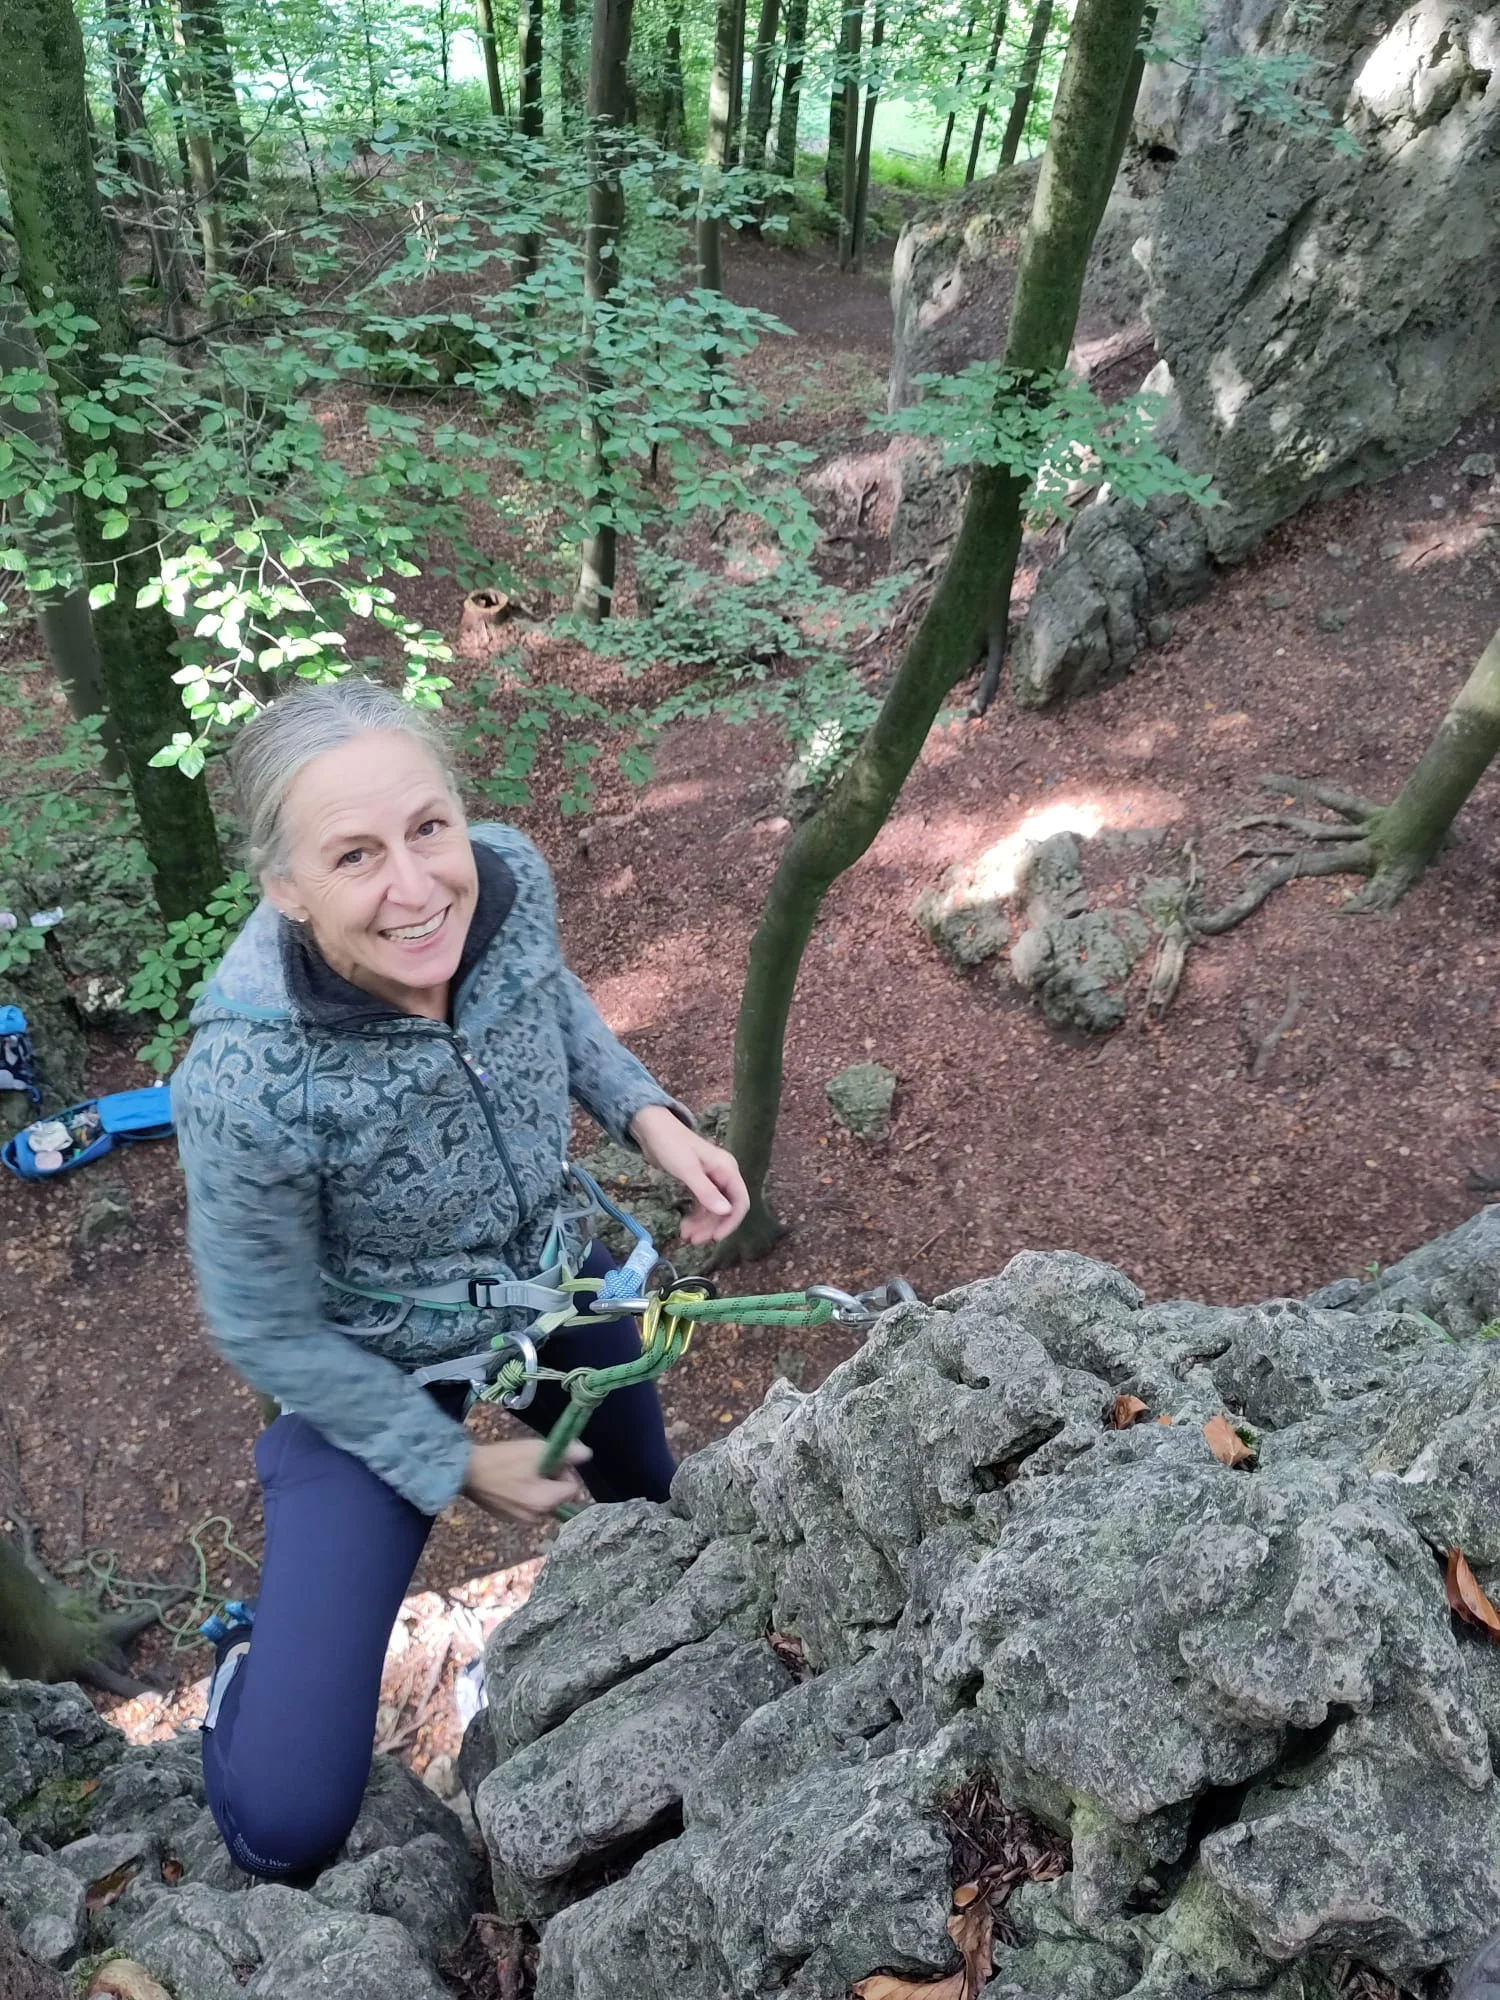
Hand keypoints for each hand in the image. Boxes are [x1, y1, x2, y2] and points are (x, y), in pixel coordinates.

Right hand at [462, 1438, 589, 1523]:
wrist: (466, 1472)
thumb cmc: (503, 1460)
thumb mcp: (537, 1450)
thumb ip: (567, 1453)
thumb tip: (587, 1455)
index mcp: (546, 1503)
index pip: (573, 1488)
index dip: (565, 1471)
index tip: (550, 1460)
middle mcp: (536, 1518)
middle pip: (558, 1496)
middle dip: (552, 1479)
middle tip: (534, 1463)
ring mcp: (521, 1521)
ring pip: (543, 1501)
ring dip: (538, 1486)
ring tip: (519, 1471)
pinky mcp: (508, 1518)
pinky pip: (527, 1505)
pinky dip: (524, 1494)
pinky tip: (509, 1481)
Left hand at [630, 1104, 750, 1243]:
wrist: (651, 1128)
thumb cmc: (670, 1145)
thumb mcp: (687, 1169)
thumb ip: (706, 1192)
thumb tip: (726, 1212)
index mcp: (727, 1169)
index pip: (740, 1202)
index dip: (731, 1222)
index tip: (715, 1238)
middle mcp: (724, 1175)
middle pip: (726, 1208)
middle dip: (712, 1226)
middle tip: (693, 1241)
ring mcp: (711, 1179)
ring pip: (713, 1209)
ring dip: (702, 1224)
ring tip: (685, 1236)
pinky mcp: (699, 1182)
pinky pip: (703, 1204)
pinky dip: (696, 1216)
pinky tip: (685, 1226)